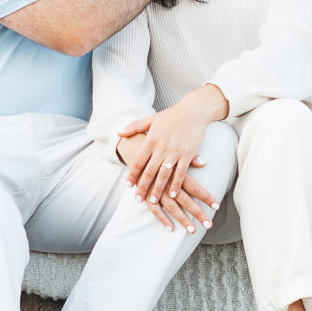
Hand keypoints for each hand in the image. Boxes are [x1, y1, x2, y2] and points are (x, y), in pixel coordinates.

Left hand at [118, 86, 227, 232]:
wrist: (193, 111)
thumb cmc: (171, 115)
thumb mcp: (151, 119)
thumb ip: (134, 127)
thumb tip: (118, 132)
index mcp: (151, 139)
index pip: (138, 161)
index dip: (132, 174)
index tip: (129, 185)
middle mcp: (161, 147)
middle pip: (149, 171)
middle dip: (142, 186)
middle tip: (138, 199)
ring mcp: (175, 152)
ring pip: (164, 175)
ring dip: (157, 189)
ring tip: (152, 200)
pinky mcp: (188, 154)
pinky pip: (181, 173)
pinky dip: (175, 184)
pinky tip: (172, 194)